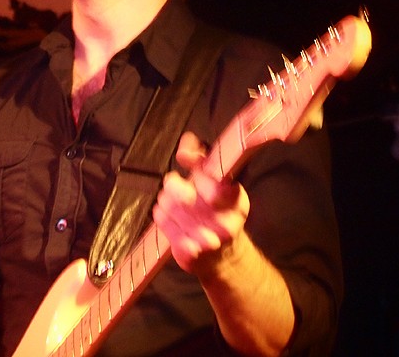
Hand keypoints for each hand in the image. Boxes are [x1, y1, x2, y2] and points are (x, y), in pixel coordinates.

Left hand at [152, 131, 249, 276]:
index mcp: (236, 200)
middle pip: (182, 194)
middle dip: (175, 187)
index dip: (199, 178)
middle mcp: (225, 222)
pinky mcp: (189, 254)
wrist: (224, 256)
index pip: (213, 185)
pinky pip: (162, 223)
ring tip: (176, 205)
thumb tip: (186, 143)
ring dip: (167, 201)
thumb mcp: (217, 180)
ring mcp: (207, 241)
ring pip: (167, 206)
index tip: (196, 176)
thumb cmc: (218, 209)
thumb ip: (200, 158)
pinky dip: (163, 217)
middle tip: (180, 190)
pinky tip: (173, 220)